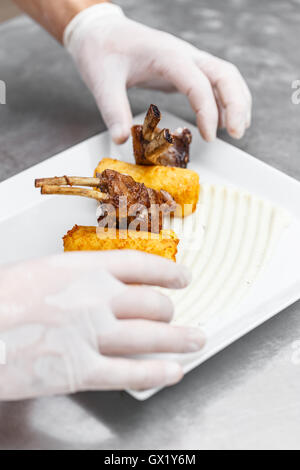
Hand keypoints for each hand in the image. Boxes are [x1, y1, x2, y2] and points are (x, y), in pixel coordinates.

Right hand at [0, 250, 204, 399]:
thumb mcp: (37, 273)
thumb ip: (71, 281)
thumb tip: (89, 288)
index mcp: (82, 268)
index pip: (139, 265)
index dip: (167, 271)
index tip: (182, 276)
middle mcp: (96, 298)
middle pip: (151, 302)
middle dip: (168, 310)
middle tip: (175, 314)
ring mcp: (92, 334)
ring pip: (151, 336)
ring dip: (179, 339)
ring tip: (196, 340)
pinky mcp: (82, 371)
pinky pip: (130, 373)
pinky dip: (156, 373)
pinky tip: (172, 372)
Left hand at [64, 4, 251, 143]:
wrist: (100, 32)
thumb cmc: (101, 52)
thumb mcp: (101, 81)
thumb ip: (113, 111)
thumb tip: (121, 139)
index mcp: (166, 55)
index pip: (198, 82)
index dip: (208, 110)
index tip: (208, 137)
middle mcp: (183, 55)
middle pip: (224, 74)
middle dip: (236, 104)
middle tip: (237, 134)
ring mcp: (187, 61)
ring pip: (225, 76)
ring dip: (236, 102)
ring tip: (237, 131)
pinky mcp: (184, 70)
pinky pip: (214, 83)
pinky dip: (224, 101)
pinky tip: (223, 122)